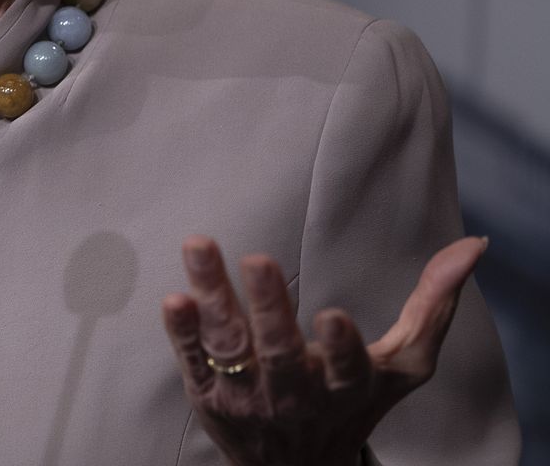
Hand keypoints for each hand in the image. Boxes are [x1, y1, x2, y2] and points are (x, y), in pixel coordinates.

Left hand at [160, 234, 485, 465]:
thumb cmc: (353, 402)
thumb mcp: (402, 365)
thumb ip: (433, 306)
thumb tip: (472, 244)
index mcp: (345, 388)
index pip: (347, 369)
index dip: (341, 346)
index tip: (334, 316)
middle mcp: (294, 395)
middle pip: (280, 352)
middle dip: (269, 307)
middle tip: (258, 260)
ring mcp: (247, 396)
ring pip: (229, 345)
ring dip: (214, 297)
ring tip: (200, 247)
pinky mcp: (208, 394)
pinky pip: (192, 361)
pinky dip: (183, 333)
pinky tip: (174, 299)